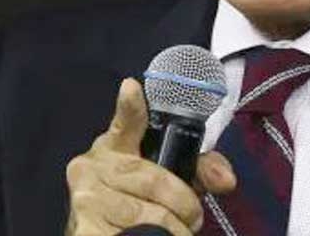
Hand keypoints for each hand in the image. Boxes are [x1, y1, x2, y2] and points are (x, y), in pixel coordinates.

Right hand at [65, 78, 235, 234]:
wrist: (105, 231)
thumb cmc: (140, 199)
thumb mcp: (172, 178)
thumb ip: (202, 169)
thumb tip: (226, 179)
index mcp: (115, 144)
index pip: (125, 122)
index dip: (130, 106)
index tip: (131, 88)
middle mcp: (92, 165)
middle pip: (152, 179)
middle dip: (182, 202)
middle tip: (192, 216)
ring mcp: (85, 197)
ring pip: (144, 213)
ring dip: (172, 227)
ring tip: (177, 230)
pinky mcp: (83, 229)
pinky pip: (133, 234)